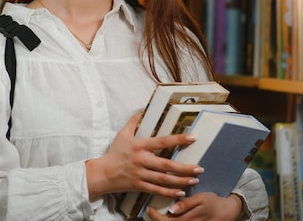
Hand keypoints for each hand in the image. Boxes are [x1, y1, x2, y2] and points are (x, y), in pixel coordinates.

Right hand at [85, 112, 203, 199]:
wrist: (102, 173)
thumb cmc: (114, 153)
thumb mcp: (122, 134)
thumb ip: (133, 122)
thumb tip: (142, 109)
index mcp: (139, 146)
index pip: (162, 142)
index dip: (177, 139)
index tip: (192, 138)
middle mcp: (141, 160)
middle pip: (166, 165)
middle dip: (184, 167)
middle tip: (199, 168)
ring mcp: (140, 174)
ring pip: (164, 179)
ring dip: (181, 181)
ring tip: (194, 181)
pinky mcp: (139, 185)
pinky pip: (156, 190)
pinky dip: (169, 192)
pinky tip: (180, 192)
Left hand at [145, 192, 243, 220]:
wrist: (226, 212)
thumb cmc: (213, 203)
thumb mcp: (200, 199)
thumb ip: (185, 204)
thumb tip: (171, 209)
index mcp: (187, 219)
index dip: (155, 216)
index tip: (150, 208)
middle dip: (156, 220)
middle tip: (151, 211)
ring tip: (158, 215)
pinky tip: (168, 218)